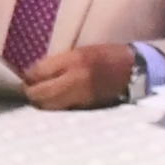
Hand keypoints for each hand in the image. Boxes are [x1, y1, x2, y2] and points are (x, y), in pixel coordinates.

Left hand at [18, 42, 138, 110]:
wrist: (137, 71)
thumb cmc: (107, 57)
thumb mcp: (80, 52)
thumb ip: (57, 63)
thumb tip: (32, 75)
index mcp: (74, 61)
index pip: (38, 73)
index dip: (28, 78)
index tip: (27, 79)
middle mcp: (76, 80)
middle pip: (40, 95)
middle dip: (32, 94)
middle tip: (31, 92)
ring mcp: (82, 97)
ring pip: (50, 107)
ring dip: (43, 104)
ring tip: (43, 99)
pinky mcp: (88, 109)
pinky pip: (64, 112)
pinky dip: (56, 109)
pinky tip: (57, 104)